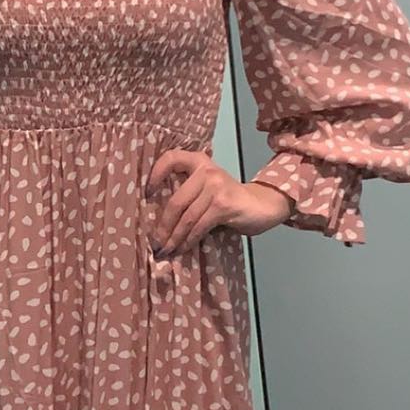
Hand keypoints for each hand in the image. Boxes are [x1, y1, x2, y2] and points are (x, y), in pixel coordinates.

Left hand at [146, 149, 293, 255]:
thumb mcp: (206, 189)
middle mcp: (206, 170)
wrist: (262, 205)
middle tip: (155, 243)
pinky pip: (199, 226)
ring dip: (174, 238)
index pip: (171, 158)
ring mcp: (216, 186)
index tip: (146, 194)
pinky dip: (188, 241)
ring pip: (186, 217)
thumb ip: (187, 194)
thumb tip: (157, 221)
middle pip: (176, 202)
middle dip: (163, 227)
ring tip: (165, 251)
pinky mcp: (223, 205)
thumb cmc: (228, 199)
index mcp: (198, 162)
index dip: (155, 174)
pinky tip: (182, 249)